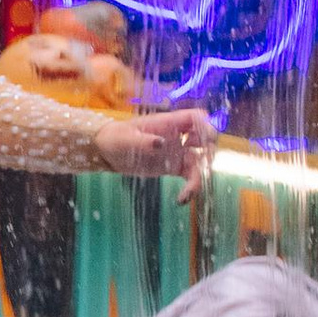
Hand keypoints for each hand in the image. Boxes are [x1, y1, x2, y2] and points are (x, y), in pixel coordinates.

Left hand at [97, 106, 214, 192]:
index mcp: (169, 123)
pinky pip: (190, 176)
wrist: (108, 152)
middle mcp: (178, 136)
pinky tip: (182, 199)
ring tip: (189, 192)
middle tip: (201, 167)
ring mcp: (178, 152)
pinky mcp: (174, 168)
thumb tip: (161, 143)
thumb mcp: (126, 139)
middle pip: (205, 138)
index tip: (207, 138)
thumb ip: (143, 142)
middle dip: (209, 151)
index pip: (195, 117)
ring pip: (200, 160)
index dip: (206, 124)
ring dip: (201, 175)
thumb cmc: (116, 138)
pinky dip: (191, 187)